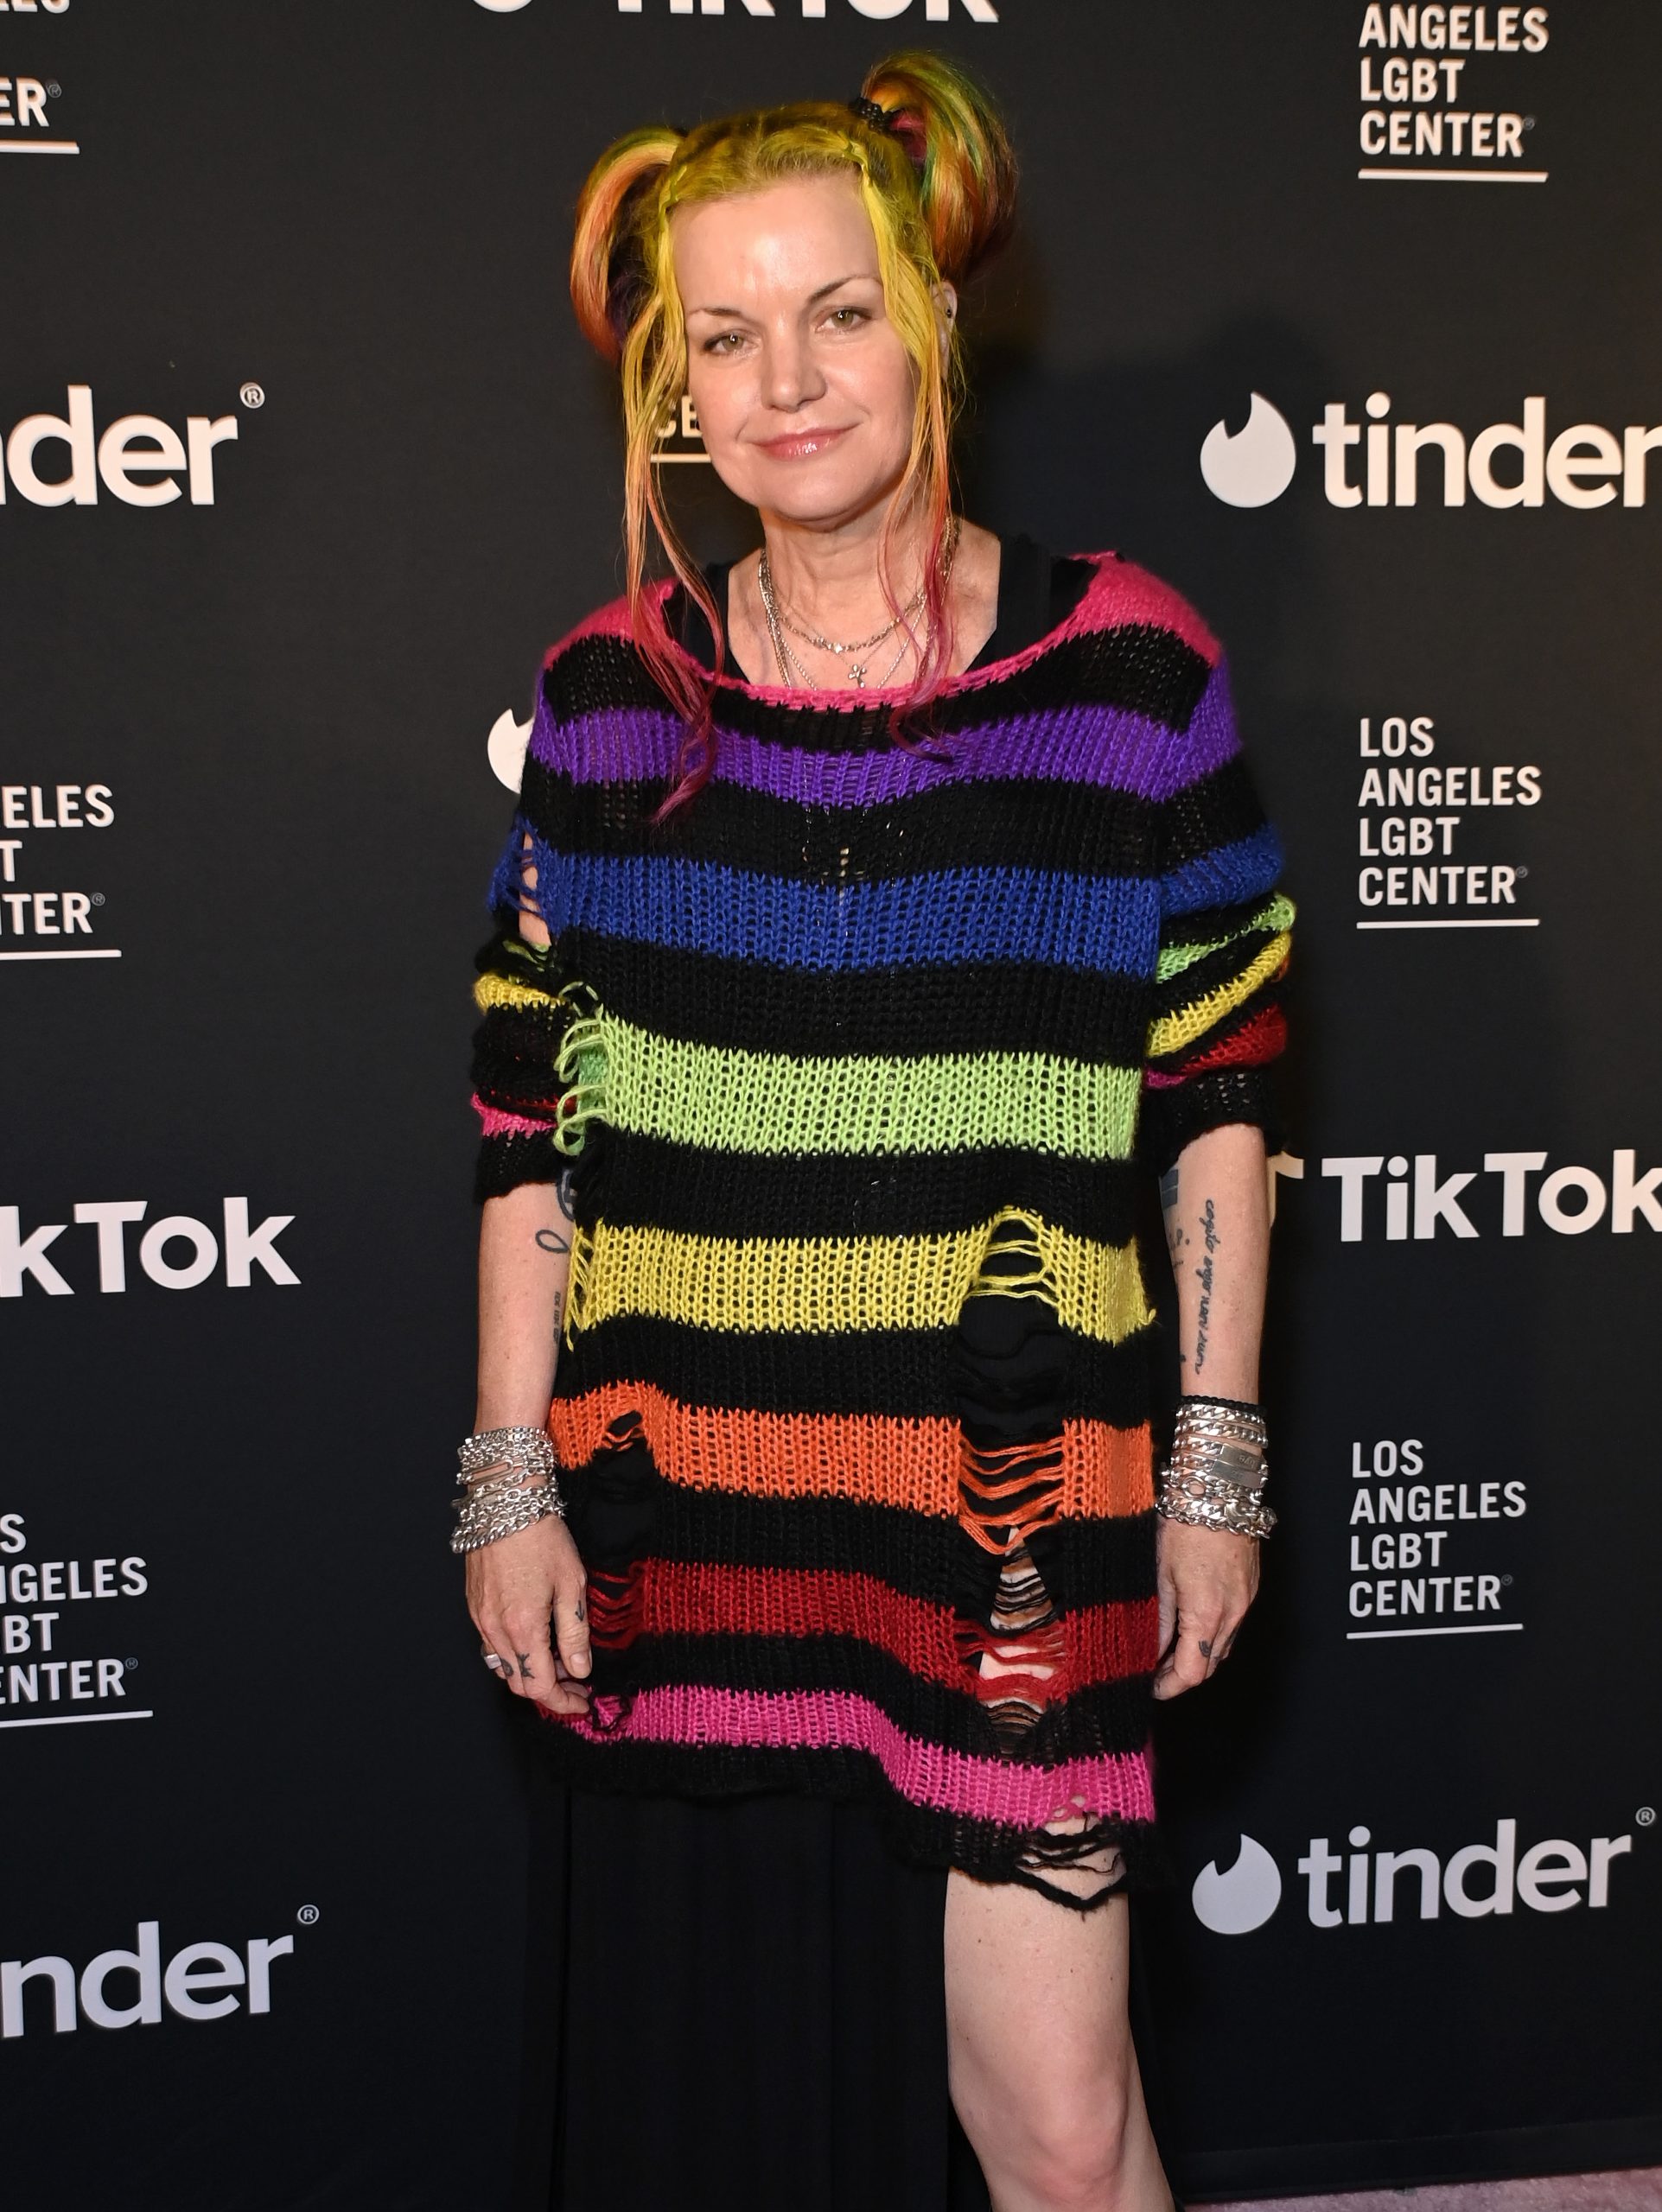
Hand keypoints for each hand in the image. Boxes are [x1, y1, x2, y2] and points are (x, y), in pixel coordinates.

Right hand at [466, 1512, 592, 1715]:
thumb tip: (580, 1669)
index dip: (563, 1702)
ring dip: (530, 1672)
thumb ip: (574, 1632)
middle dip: (548, 1690)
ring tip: (558, 1657)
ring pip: (503, 1666)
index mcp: (522, 1628)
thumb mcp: (571, 1584)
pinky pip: (491, 1646)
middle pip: (518, 1683)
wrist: (504, 1502)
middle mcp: (494, 1630)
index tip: (582, 1701)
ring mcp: (479, 1619)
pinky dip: (514, 1653)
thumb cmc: (542, 1537)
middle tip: (576, 1680)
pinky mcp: (472, 1606)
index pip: (539, 1687)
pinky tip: (534, 1637)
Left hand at [1151, 1516, 1259, 1699]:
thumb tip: (1153, 1646)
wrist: (1219, 1490)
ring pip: (1223, 1648)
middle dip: (1183, 1675)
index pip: (1192, 1673)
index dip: (1169, 1687)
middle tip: (1155, 1670)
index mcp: (1206, 1615)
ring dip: (1199, 1656)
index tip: (1151, 1687)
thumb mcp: (1161, 1573)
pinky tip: (1192, 1626)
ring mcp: (1246, 1603)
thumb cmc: (1186, 1525)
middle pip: (1211, 1666)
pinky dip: (1213, 1636)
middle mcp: (1232, 1615)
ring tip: (1169, 1650)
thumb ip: (1161, 1616)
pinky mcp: (1251, 1590)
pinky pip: (1232, 1626)